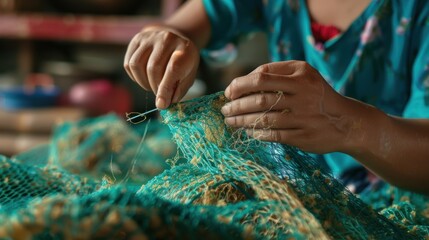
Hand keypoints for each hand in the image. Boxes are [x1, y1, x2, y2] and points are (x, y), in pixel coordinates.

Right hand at [124, 26, 199, 108]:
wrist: (174, 38)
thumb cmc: (183, 62)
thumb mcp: (189, 75)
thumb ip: (178, 90)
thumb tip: (163, 103)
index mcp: (184, 49)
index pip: (172, 69)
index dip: (165, 89)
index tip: (162, 104)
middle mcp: (166, 39)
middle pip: (153, 68)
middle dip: (155, 87)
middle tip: (159, 93)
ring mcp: (150, 37)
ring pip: (137, 65)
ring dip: (143, 82)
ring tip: (151, 85)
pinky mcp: (137, 39)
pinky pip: (128, 63)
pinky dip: (135, 76)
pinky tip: (144, 77)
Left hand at [221, 61, 356, 153]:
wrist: (346, 122)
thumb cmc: (316, 95)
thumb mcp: (303, 74)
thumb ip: (276, 72)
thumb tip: (244, 81)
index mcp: (300, 75)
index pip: (261, 77)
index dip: (240, 85)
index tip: (229, 93)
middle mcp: (303, 95)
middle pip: (260, 99)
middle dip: (236, 105)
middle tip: (224, 110)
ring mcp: (304, 117)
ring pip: (264, 118)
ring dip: (242, 121)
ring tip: (230, 121)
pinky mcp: (303, 136)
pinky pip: (273, 135)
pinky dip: (257, 133)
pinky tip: (247, 132)